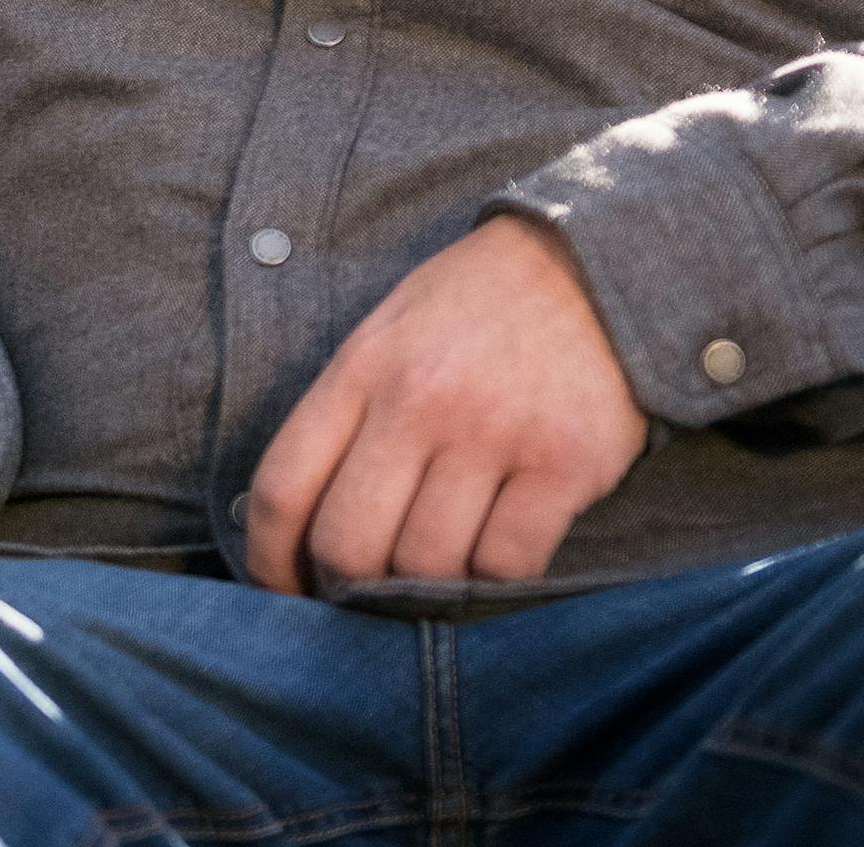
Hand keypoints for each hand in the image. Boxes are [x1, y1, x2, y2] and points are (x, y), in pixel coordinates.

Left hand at [244, 214, 646, 595]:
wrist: (595, 266)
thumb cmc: (477, 308)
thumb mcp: (388, 334)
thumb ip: (348, 416)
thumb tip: (308, 520)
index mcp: (359, 371)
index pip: (282, 488)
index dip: (268, 560)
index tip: (281, 593)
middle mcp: (416, 404)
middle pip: (348, 544)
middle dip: (349, 590)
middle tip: (369, 597)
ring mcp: (491, 435)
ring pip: (427, 565)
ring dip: (428, 590)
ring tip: (439, 577)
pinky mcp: (564, 465)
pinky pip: (509, 564)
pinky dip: (497, 581)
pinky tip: (499, 555)